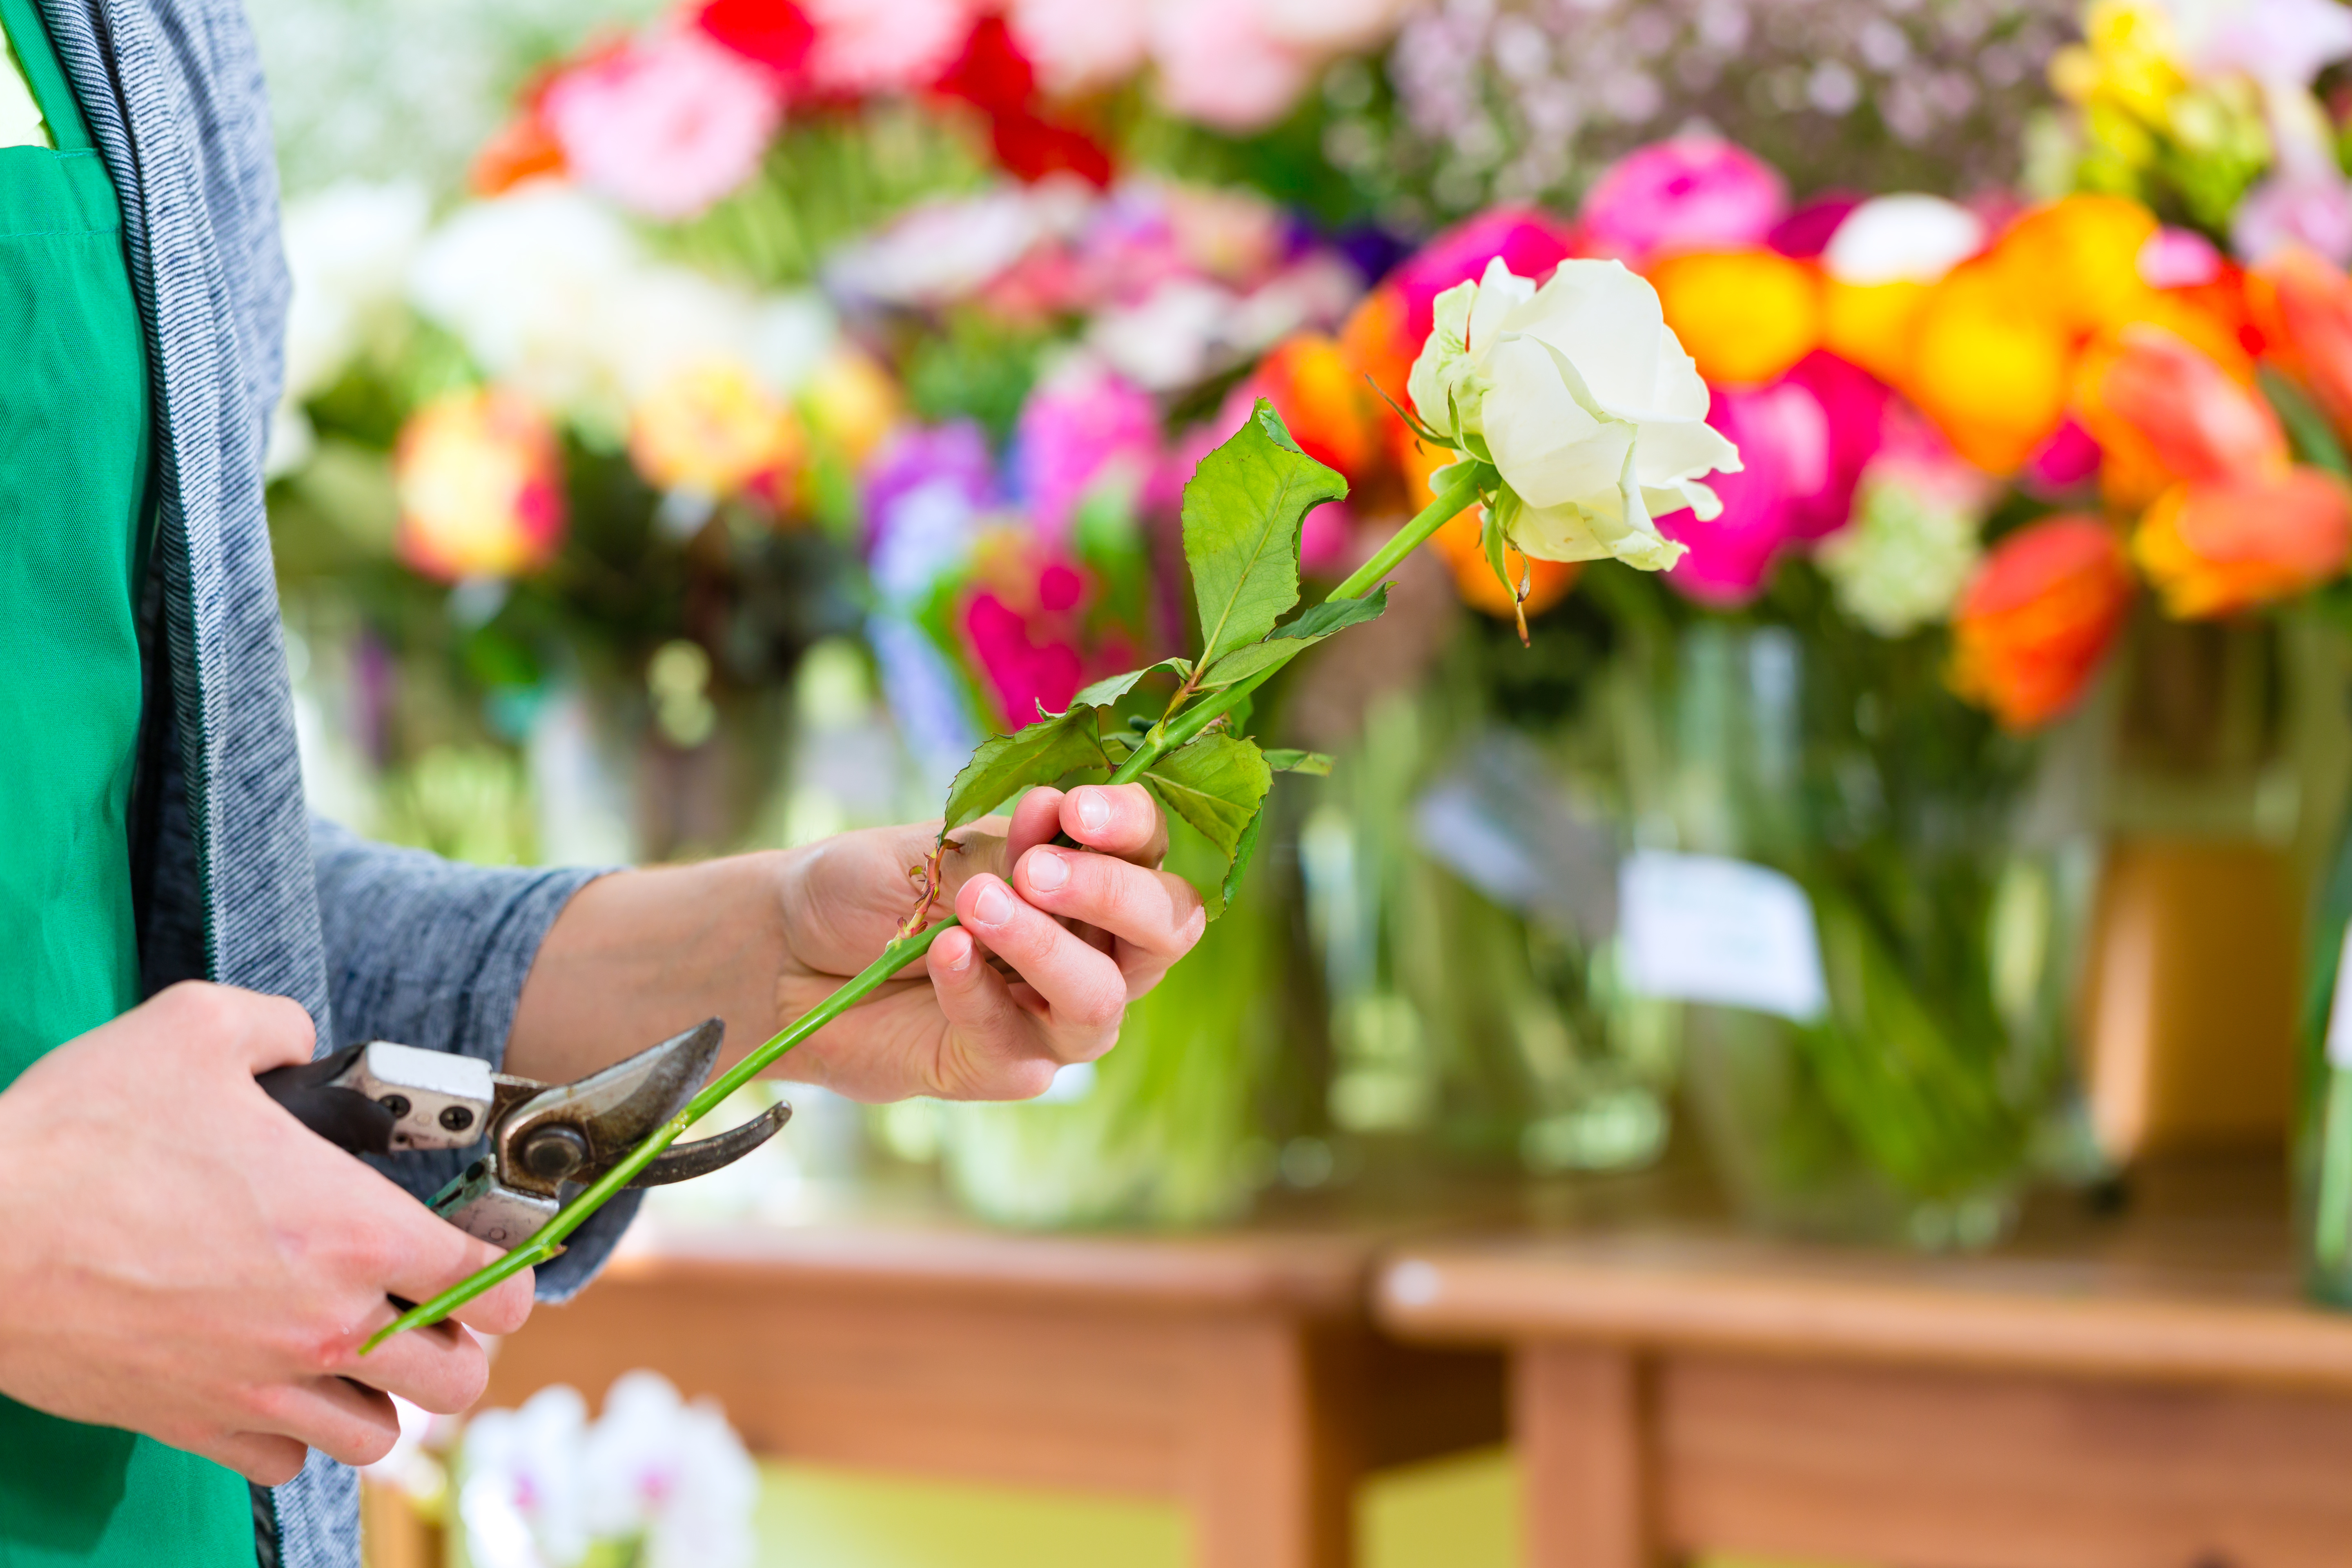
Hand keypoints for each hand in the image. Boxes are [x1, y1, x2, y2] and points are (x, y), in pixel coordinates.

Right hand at [0, 983, 535, 1483]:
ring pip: (380, 1435)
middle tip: (429, 1306)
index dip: (507, 1269)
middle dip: (461, 1344)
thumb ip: (277, 1027)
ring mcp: (259, 1385)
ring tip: (360, 1349)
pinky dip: (297, 1434)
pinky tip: (280, 1382)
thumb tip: (301, 1041)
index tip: (488, 1256)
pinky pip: (287, 1464)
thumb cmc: (77, 1139)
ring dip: (384, 1396)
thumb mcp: (194, 1030)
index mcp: (352, 1234)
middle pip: (457, 1378)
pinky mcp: (194, 1423)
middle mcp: (323, 1325)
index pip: (495, 1284)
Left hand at [781, 783, 1206, 1099]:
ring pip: (1101, 999)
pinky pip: (1016, 1041)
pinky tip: (941, 954)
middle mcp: (1093, 946)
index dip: (1131, 827)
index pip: (1150, 849)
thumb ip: (1000, 853)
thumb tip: (1055, 813)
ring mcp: (1055, 1015)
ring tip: (977, 907)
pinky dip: (977, 991)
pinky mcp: (1007, 1067)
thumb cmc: (867, 889)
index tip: (1074, 809)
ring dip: (1045, 947)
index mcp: (1085, 874)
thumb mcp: (931, 853)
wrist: (783, 952)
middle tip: (1033, 868)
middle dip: (1111, 892)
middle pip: (1166, 929)